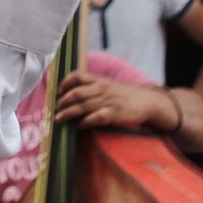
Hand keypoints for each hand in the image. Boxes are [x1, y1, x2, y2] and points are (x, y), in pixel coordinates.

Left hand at [54, 70, 170, 130]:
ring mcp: (108, 101)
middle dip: (63, 102)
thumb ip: (93, 86)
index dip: (65, 82)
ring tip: (58, 119)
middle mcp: (102, 89)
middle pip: (76, 93)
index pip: (78, 76)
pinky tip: (78, 126)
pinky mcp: (115, 114)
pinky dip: (84, 122)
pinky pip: (95, 118)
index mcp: (100, 80)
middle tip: (54, 109)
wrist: (148, 101)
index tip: (58, 91)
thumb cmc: (125, 94)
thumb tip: (72, 94)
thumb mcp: (109, 85)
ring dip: (68, 113)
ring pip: (83, 106)